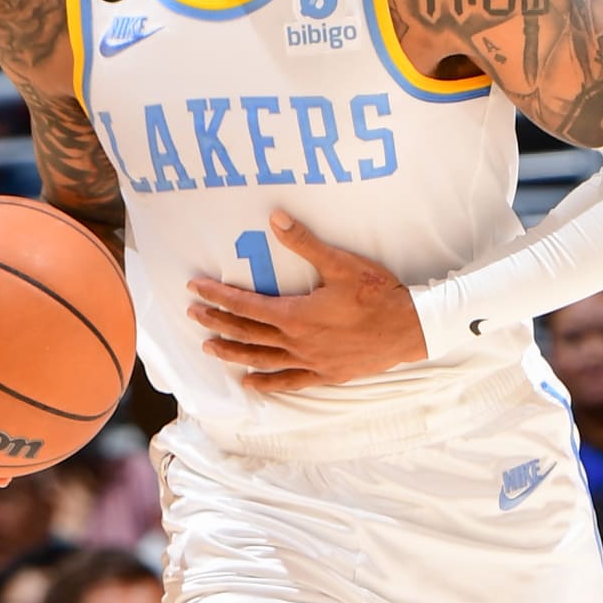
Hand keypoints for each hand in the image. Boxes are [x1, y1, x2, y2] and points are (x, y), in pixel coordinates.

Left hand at [188, 212, 424, 390]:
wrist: (410, 329)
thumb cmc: (378, 294)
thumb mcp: (341, 263)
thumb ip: (304, 243)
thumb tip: (275, 218)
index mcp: (296, 315)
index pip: (246, 305)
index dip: (218, 296)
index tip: (196, 289)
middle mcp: (297, 342)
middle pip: (246, 333)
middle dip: (217, 321)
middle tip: (192, 314)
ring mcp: (310, 362)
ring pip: (261, 359)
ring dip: (232, 353)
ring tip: (209, 348)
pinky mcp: (325, 375)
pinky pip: (289, 382)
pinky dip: (267, 383)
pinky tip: (251, 384)